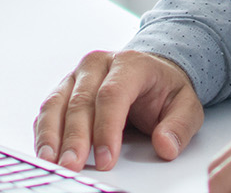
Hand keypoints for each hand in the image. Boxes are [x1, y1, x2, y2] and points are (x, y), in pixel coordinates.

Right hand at [34, 50, 203, 172]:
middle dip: (75, 138)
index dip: (107, 129)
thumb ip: (179, 126)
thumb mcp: (186, 105)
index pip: (113, 95)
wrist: (152, 71)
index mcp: (129, 64)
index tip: (107, 159)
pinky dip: (44, 132)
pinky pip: (48, 110)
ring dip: (51, 135)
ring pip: (57, 103)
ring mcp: (77, 76)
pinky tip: (45, 151)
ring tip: (51, 161)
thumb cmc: (165, 89)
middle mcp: (97, 65)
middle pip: (81, 101)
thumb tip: (165, 146)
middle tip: (73, 166)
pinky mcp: (64, 89)